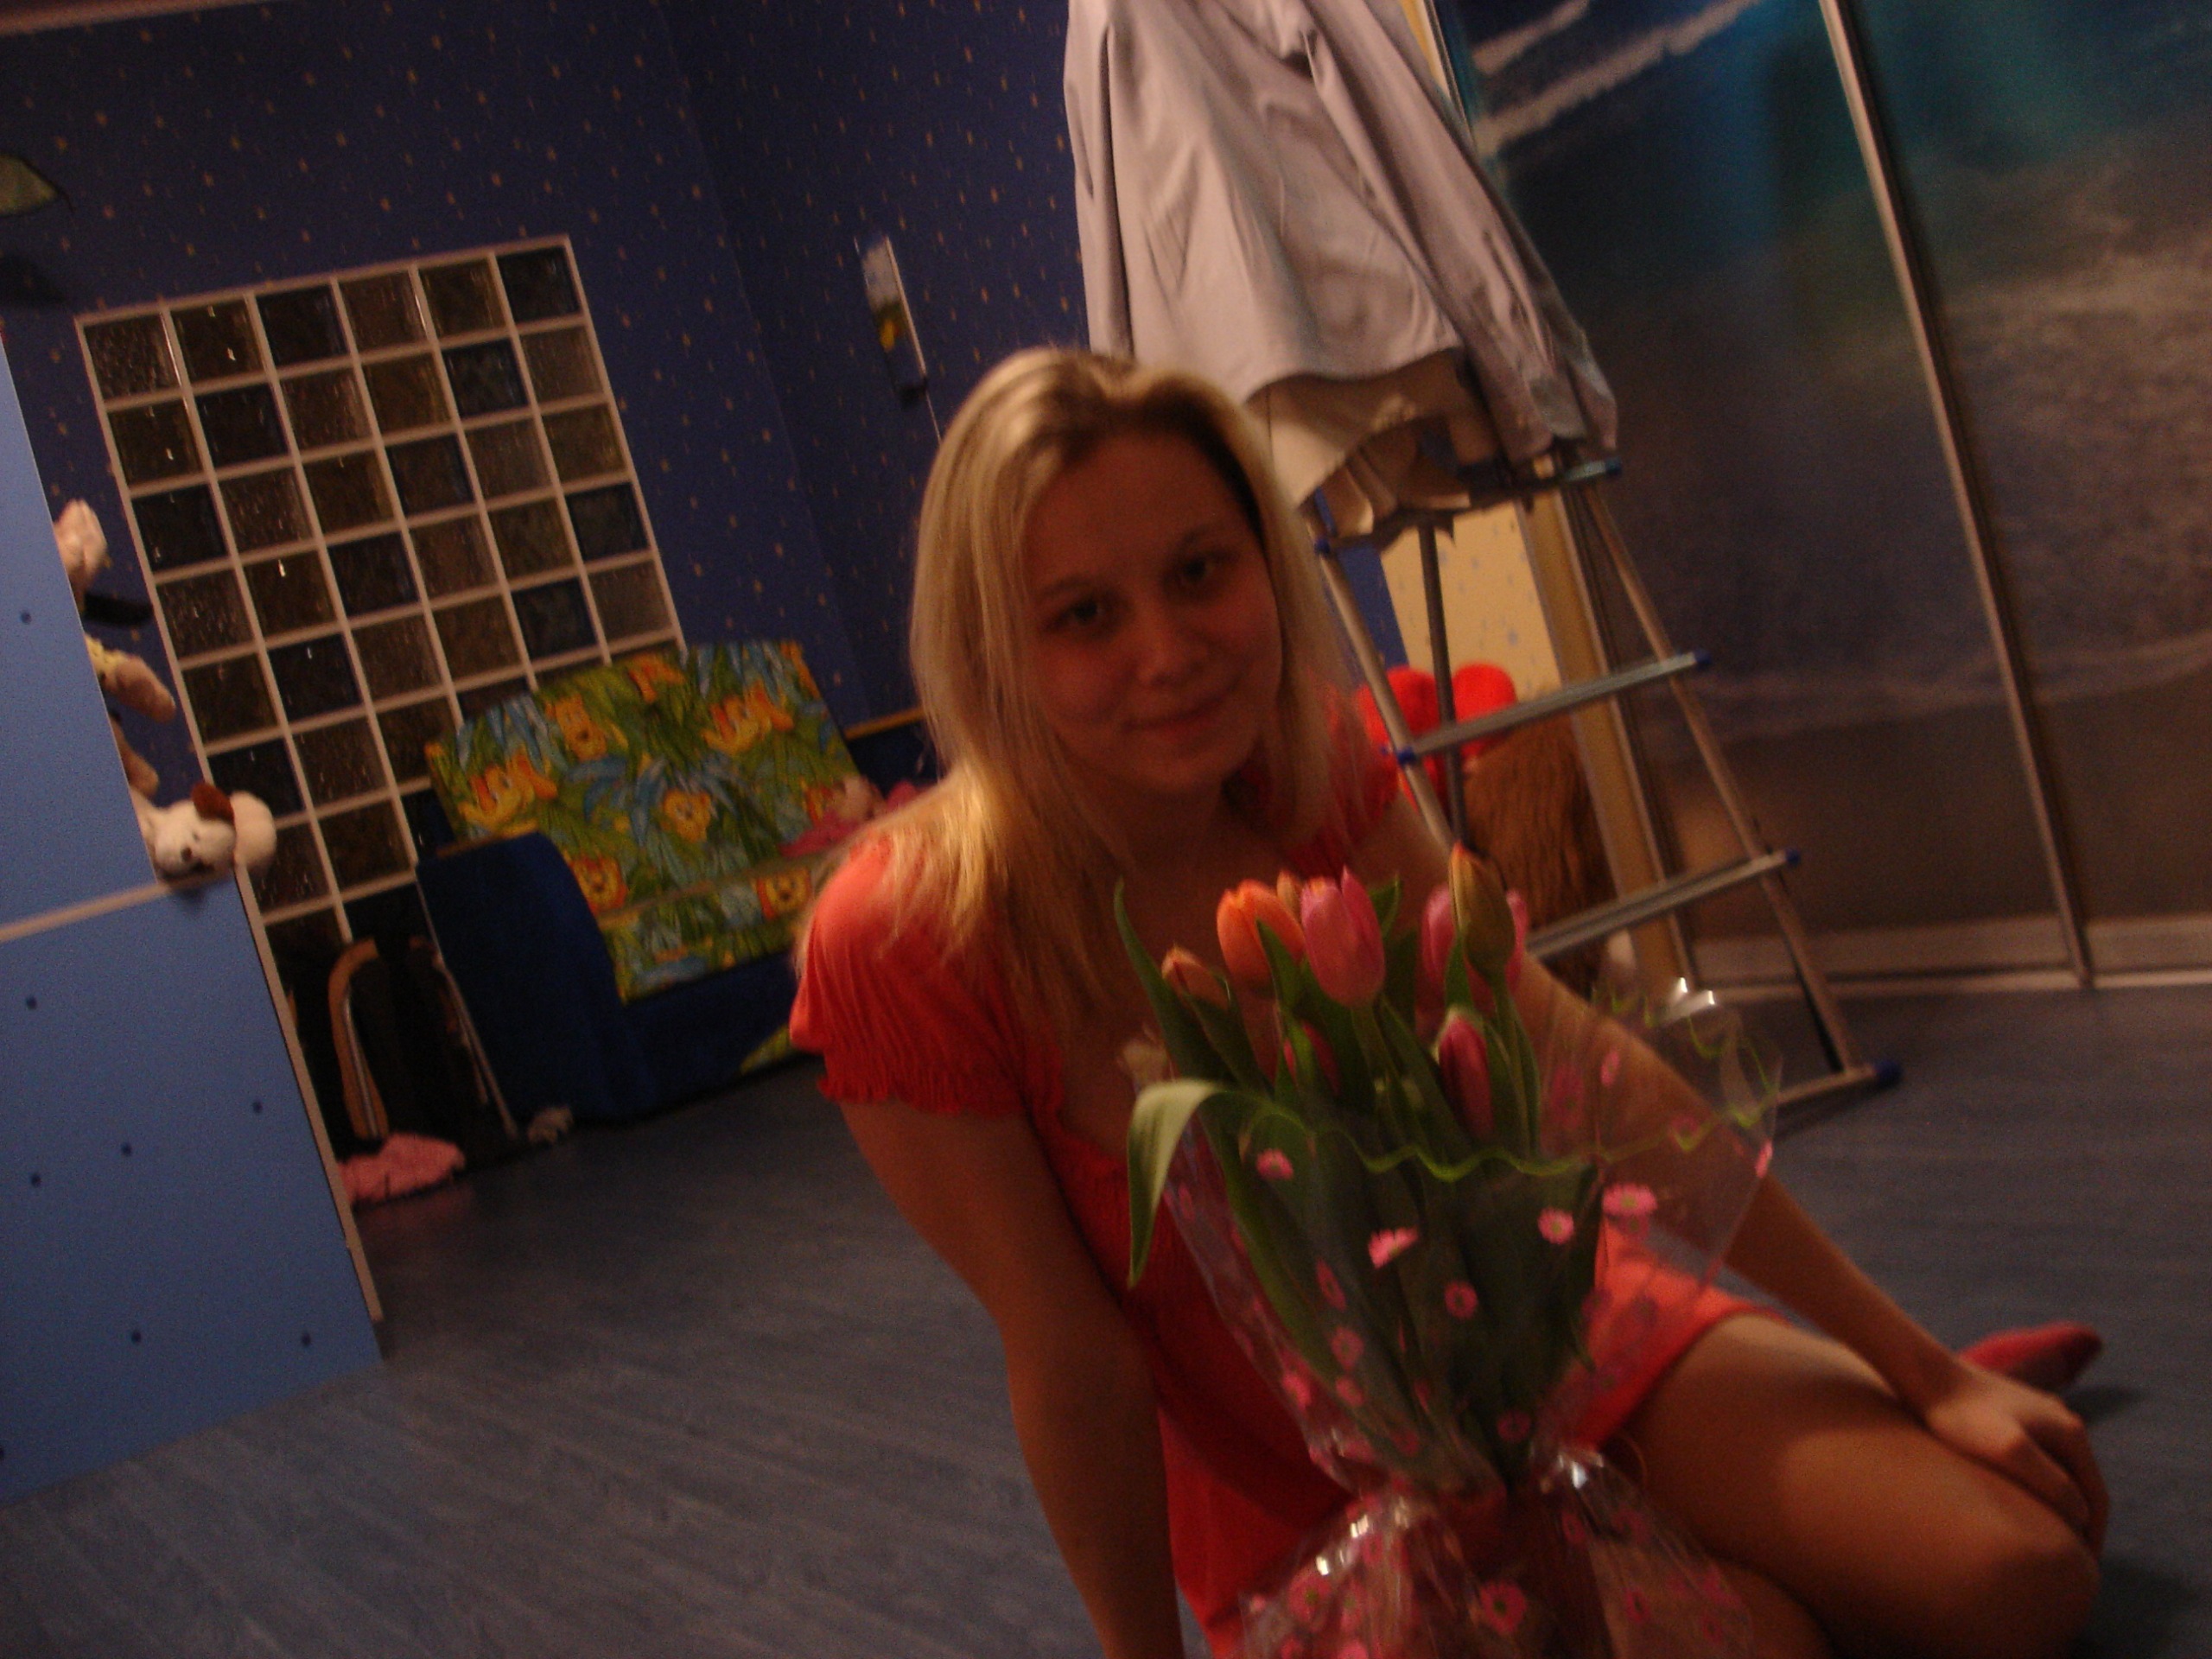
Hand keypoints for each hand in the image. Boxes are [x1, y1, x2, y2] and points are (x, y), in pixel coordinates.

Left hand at [1915, 1358, 2107, 1551]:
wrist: (1926, 1376)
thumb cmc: (1963, 1416)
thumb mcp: (2011, 1452)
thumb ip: (2052, 1483)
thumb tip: (2082, 1515)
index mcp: (2071, 1433)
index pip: (2097, 1497)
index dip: (2093, 1536)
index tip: (2082, 1566)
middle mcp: (2063, 1421)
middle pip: (2083, 1485)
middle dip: (2081, 1523)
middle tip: (2068, 1560)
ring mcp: (2039, 1417)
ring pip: (2061, 1473)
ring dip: (2061, 1504)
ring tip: (2046, 1537)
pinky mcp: (2014, 1416)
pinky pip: (2039, 1461)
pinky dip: (2041, 1486)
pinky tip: (2022, 1503)